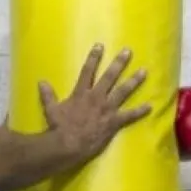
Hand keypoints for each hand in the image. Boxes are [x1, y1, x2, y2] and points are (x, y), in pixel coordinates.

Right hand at [39, 44, 149, 160]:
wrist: (68, 143)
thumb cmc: (59, 127)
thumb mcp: (50, 109)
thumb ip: (47, 95)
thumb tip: (41, 82)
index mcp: (81, 93)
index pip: (88, 71)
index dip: (94, 57)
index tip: (100, 46)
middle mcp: (96, 97)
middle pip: (110, 76)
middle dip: (119, 63)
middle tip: (128, 51)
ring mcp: (106, 109)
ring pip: (123, 91)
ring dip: (134, 81)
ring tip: (144, 71)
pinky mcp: (113, 122)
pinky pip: (129, 116)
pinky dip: (140, 111)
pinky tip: (150, 106)